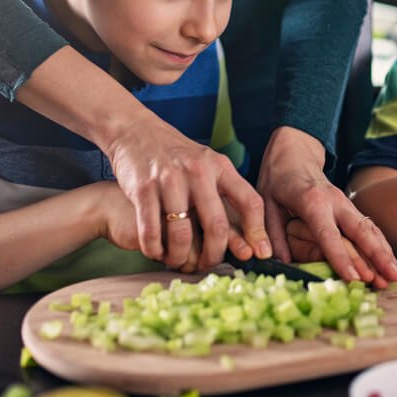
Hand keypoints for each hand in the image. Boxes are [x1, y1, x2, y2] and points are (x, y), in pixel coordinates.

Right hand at [103, 109, 269, 268]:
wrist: (136, 131)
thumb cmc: (177, 157)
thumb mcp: (207, 165)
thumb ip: (225, 193)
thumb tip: (249, 234)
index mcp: (220, 166)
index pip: (250, 201)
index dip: (258, 231)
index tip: (260, 253)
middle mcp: (198, 171)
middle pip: (217, 226)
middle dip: (215, 254)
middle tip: (209, 265)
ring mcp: (169, 179)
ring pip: (181, 234)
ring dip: (180, 257)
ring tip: (178, 261)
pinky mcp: (143, 188)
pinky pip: (151, 231)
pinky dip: (154, 249)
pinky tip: (156, 252)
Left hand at [257, 127, 396, 288]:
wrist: (294, 153)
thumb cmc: (277, 180)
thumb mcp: (264, 203)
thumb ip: (270, 233)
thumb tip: (274, 261)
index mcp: (312, 201)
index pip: (329, 235)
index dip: (342, 258)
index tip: (355, 279)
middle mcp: (335, 202)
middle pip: (361, 231)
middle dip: (378, 257)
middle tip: (393, 279)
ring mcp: (346, 204)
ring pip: (370, 230)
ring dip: (386, 254)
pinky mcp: (351, 209)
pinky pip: (370, 228)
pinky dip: (382, 246)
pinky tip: (391, 264)